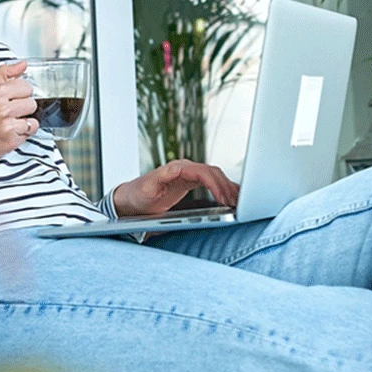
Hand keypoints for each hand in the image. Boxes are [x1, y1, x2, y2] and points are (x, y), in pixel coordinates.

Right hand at [0, 61, 37, 162]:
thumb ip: (5, 75)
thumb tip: (22, 65)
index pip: (26, 87)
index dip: (21, 93)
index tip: (14, 98)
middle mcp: (3, 109)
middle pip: (32, 103)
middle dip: (23, 108)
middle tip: (11, 112)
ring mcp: (8, 125)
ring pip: (33, 120)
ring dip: (24, 123)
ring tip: (11, 123)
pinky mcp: (11, 140)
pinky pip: (29, 134)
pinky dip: (22, 134)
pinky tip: (10, 132)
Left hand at [112, 160, 239, 217]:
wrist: (131, 198)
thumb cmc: (138, 194)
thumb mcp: (147, 188)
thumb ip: (161, 178)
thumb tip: (176, 170)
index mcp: (176, 168)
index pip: (202, 172)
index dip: (215, 184)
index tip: (224, 199)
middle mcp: (184, 168)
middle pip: (213, 172)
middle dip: (226, 187)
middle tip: (236, 204)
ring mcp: (189, 173)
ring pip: (215, 176)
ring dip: (228, 188)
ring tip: (239, 203)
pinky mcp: (191, 181)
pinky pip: (212, 182)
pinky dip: (223, 188)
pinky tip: (232, 198)